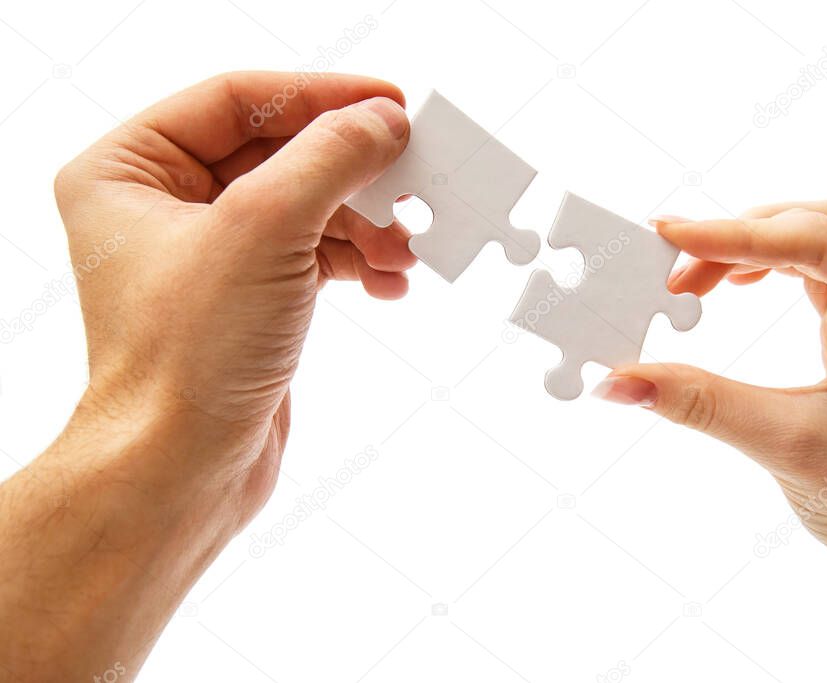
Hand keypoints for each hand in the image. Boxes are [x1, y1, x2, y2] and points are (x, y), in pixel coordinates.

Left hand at [54, 71, 413, 520]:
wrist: (182, 472)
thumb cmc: (186, 360)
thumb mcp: (263, 232)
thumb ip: (329, 159)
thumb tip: (384, 121)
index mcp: (130, 169)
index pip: (238, 100)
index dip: (319, 96)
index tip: (388, 103)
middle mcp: (163, 206)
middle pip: (280, 154)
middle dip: (351, 173)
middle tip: (410, 178)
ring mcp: (210, 255)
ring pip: (305, 206)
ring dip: (364, 224)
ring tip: (403, 250)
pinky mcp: (249, 298)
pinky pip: (314, 254)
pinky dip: (357, 262)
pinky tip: (388, 282)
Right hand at [593, 201, 826, 679]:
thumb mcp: (784, 441)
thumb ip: (699, 401)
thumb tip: (618, 380)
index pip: (819, 241)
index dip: (736, 237)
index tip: (669, 236)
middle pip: (810, 227)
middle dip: (734, 239)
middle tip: (666, 261)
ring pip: (804, 243)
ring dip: (740, 252)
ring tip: (685, 281)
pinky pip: (804, 272)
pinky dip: (757, 270)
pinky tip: (724, 285)